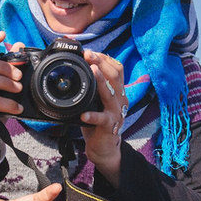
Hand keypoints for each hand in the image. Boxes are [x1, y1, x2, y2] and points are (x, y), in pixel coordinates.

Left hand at [79, 51, 127, 185]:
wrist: (105, 149)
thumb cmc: (98, 123)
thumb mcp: (97, 101)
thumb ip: (93, 88)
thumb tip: (80, 69)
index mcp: (117, 92)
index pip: (117, 69)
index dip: (105, 59)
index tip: (91, 51)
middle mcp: (119, 100)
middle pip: (115, 76)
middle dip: (102, 63)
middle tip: (89, 54)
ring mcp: (116, 113)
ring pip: (111, 94)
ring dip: (101, 81)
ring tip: (92, 71)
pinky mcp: (109, 127)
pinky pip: (101, 119)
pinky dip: (92, 116)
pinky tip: (84, 114)